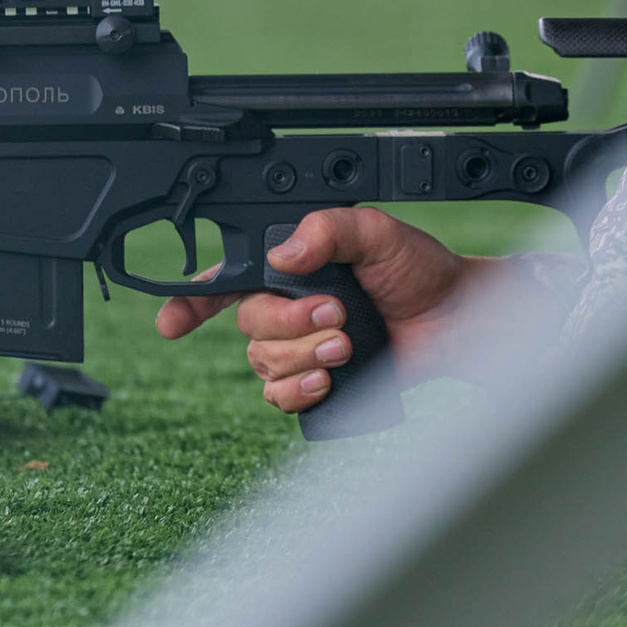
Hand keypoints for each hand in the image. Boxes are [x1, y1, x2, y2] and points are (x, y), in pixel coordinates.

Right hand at [153, 207, 481, 415]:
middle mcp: (290, 307)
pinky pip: (280, 397)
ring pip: (263, 363)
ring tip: (346, 346)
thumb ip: (329, 229)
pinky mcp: (319, 382)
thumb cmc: (420, 271)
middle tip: (336, 316)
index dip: (190, 301)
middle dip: (289, 324)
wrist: (456, 322)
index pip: (227, 279)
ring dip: (302, 356)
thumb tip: (285, 252)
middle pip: (249, 324)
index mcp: (295, 266)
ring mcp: (303, 347)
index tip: (170, 323)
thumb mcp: (376, 231)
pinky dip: (297, 390)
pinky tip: (325, 381)